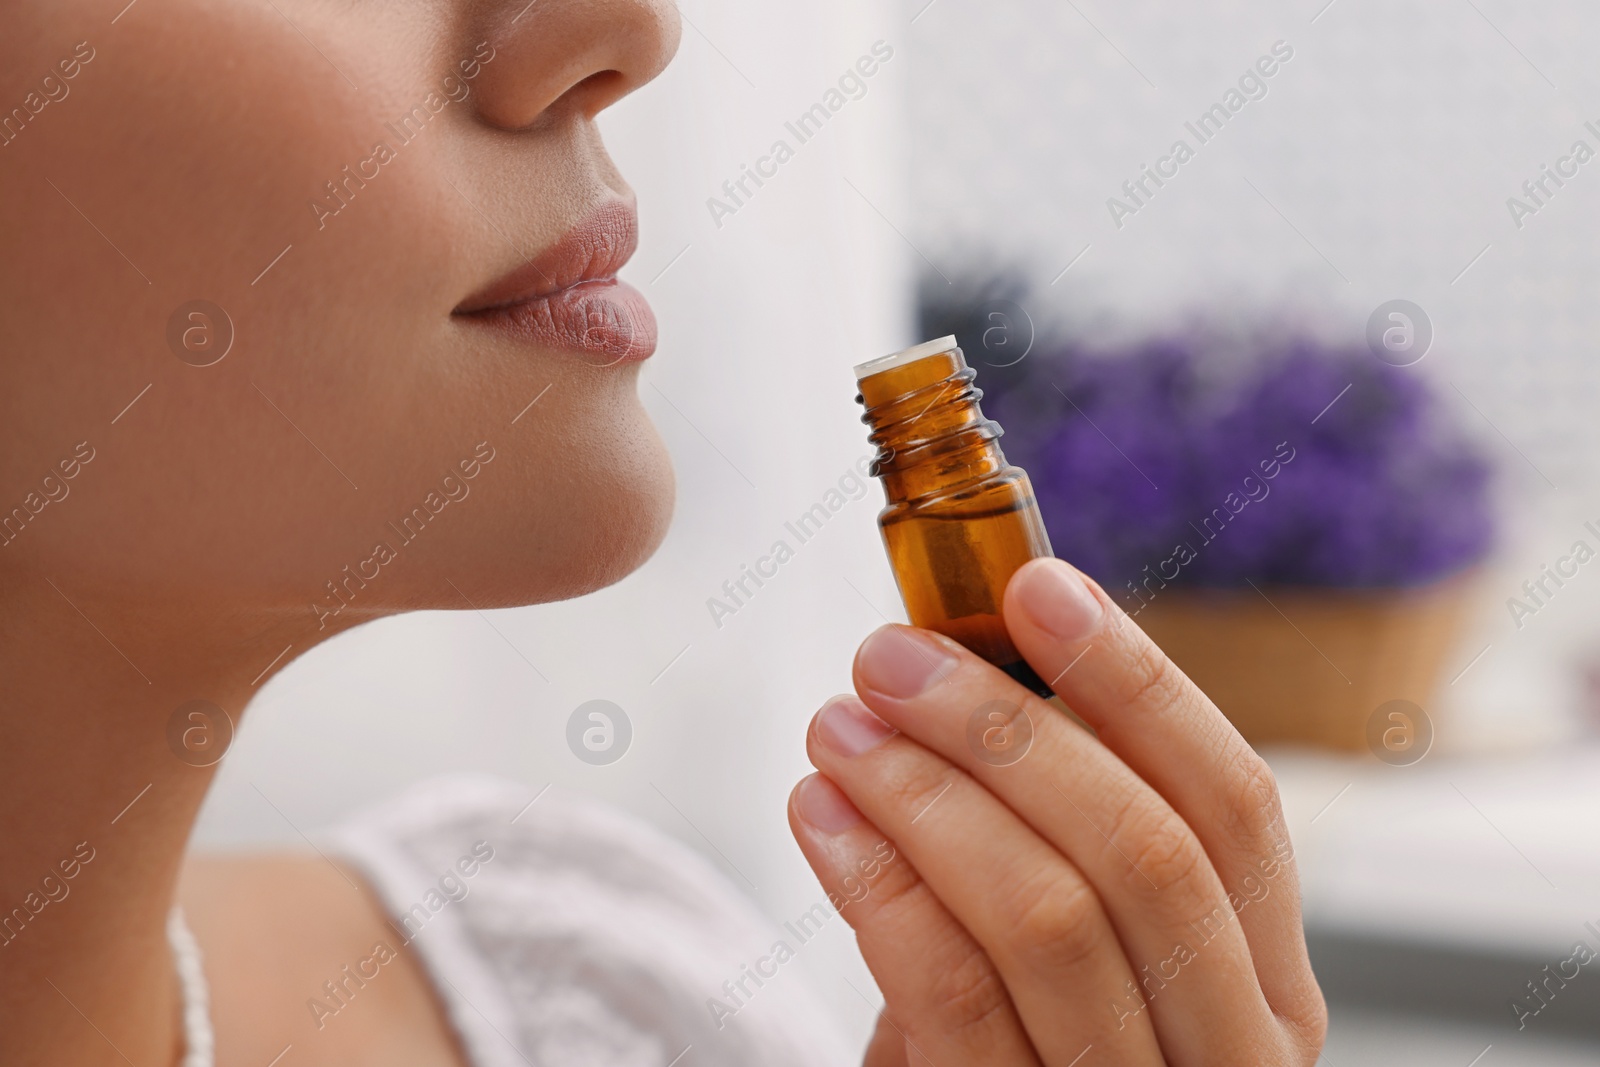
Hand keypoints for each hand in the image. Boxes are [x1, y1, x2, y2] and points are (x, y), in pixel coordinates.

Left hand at [788, 557, 1326, 1064]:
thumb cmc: (1021, 1062)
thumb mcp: (1075, 965)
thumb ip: (1059, 845)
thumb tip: (972, 675)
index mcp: (1266, 989)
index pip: (1236, 808)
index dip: (1140, 683)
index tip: (1037, 587)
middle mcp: (1233, 1056)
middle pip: (1142, 848)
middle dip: (1005, 728)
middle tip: (891, 658)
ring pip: (1047, 913)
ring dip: (926, 791)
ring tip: (840, 727)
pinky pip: (950, 993)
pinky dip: (878, 880)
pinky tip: (822, 816)